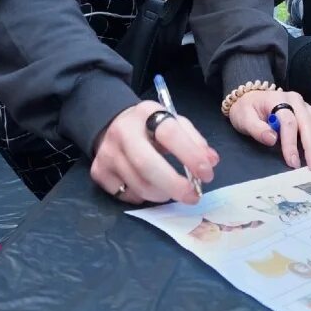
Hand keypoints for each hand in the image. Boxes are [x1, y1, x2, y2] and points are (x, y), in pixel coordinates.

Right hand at [91, 101, 218, 204]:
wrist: (112, 125)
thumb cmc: (151, 127)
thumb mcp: (174, 123)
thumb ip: (194, 140)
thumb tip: (211, 161)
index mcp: (147, 113)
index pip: (169, 133)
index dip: (190, 155)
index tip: (207, 174)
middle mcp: (123, 131)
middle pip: (147, 164)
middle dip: (174, 185)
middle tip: (193, 196)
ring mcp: (107, 153)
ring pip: (138, 185)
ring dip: (163, 194)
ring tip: (174, 191)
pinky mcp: (98, 172)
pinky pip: (126, 195)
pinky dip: (143, 197)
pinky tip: (150, 188)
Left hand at [228, 89, 310, 171]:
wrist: (252, 97)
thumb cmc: (248, 109)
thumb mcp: (243, 117)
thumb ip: (256, 128)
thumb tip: (272, 139)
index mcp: (279, 101)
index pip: (288, 122)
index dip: (291, 143)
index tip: (293, 163)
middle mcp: (297, 102)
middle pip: (310, 123)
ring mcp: (308, 107)